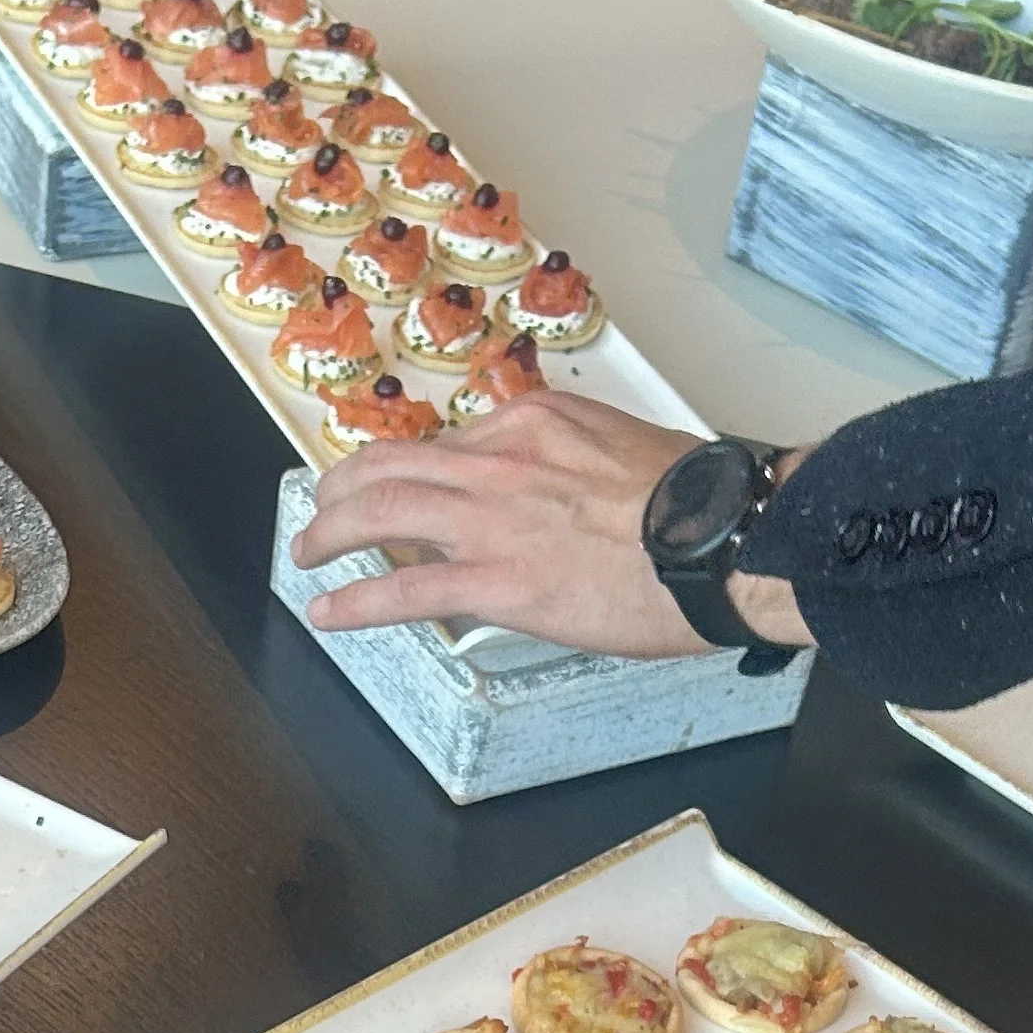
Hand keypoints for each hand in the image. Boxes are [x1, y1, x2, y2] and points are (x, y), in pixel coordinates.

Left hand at [289, 393, 810, 658]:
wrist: (726, 541)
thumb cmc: (696, 505)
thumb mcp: (625, 447)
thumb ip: (574, 458)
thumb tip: (558, 489)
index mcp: (534, 422)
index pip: (449, 441)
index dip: (411, 467)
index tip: (397, 484)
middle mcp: (500, 461)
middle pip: (392, 464)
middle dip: (343, 488)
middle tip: (323, 509)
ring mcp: (492, 521)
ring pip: (380, 513)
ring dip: (330, 532)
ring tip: (307, 552)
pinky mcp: (496, 581)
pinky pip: (403, 588)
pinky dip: (354, 600)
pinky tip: (328, 610)